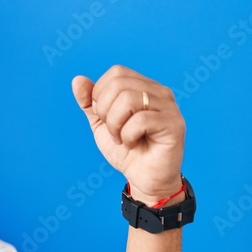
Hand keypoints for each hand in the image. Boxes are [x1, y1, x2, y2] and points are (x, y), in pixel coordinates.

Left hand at [71, 65, 185, 204]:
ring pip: (129, 100)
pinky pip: (140, 120)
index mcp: (144, 87)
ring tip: (122, 138)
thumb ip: (89, 102)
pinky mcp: (174, 125)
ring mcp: (169, 107)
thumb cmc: (126, 150)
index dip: (101, 95)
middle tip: (114, 131)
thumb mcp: (100, 124)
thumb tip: (77, 80)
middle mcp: (159, 92)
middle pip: (119, 84)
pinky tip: (133, 144)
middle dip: (105, 112)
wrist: (143, 178)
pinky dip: (128, 135)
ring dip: (116, 125)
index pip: (116, 72)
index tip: (105, 117)